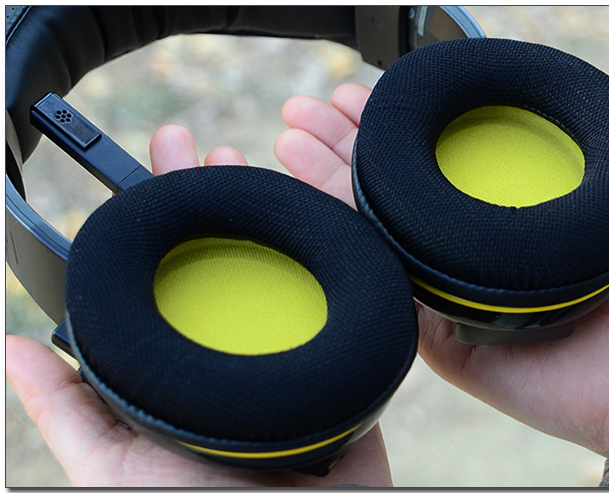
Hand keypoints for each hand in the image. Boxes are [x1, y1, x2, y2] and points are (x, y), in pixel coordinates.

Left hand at [4, 124, 392, 486]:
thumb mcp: (113, 467)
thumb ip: (68, 410)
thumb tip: (12, 347)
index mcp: (183, 363)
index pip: (167, 275)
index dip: (156, 222)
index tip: (148, 172)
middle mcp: (233, 347)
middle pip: (219, 255)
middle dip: (205, 195)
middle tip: (192, 144)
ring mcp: (286, 348)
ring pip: (276, 265)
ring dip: (263, 209)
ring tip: (244, 157)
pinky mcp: (335, 356)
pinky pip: (336, 296)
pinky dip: (328, 251)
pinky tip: (313, 211)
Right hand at [274, 83, 608, 463]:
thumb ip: (578, 161)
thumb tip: (544, 115)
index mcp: (495, 213)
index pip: (429, 160)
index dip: (389, 126)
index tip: (356, 94)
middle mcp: (461, 249)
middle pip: (387, 191)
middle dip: (340, 145)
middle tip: (301, 114)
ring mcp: (440, 291)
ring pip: (369, 232)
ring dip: (324, 183)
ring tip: (289, 141)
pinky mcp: (430, 337)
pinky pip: (377, 286)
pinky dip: (339, 243)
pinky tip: (306, 205)